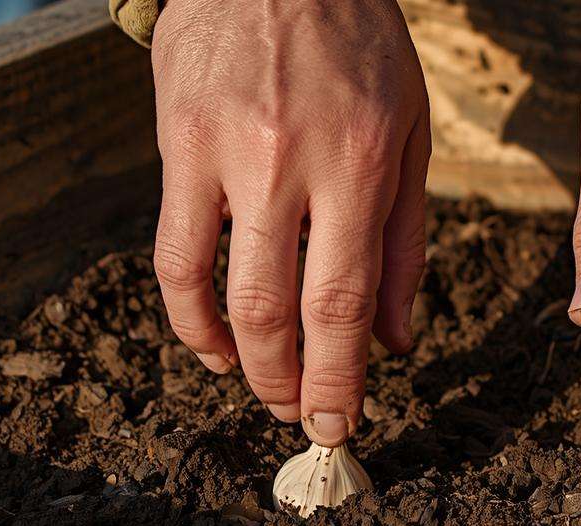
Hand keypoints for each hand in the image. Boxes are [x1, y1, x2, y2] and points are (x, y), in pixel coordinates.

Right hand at [150, 0, 429, 445]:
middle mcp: (288, 161)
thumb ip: (405, 239)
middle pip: (279, 310)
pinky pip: (172, 252)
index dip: (341, 378)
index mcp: (358, 159)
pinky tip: (211, 344)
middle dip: (292, 385)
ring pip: (220, 291)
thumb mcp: (408, 130)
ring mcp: (222, 152)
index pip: (345, 300)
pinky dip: (188, 315)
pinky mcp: (175, 142)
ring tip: (262, 391)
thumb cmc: (357, 45)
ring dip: (241, 362)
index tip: (341, 425)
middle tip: (306, 420)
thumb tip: (398, 342)